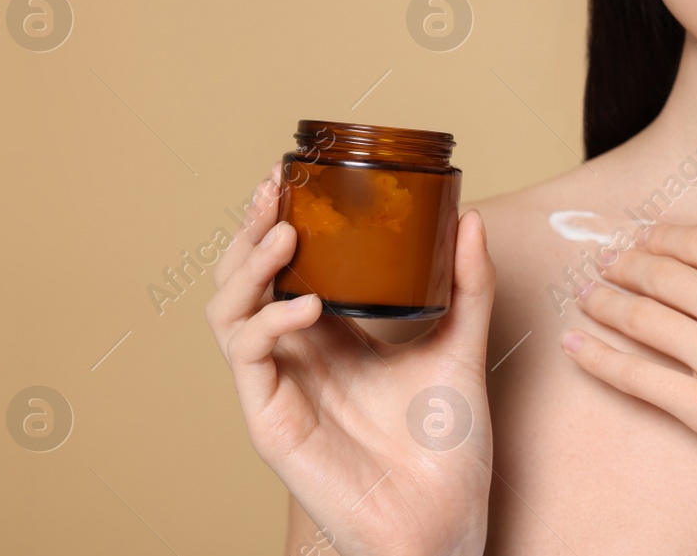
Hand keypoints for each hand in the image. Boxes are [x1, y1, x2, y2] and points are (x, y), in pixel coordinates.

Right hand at [206, 163, 496, 555]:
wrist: (445, 522)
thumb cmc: (447, 452)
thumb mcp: (461, 350)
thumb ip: (467, 288)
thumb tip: (468, 218)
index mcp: (329, 337)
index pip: (285, 267)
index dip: (278, 221)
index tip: (291, 176)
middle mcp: (295, 357)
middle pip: (244, 279)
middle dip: (252, 230)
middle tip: (275, 189)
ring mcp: (277, 387)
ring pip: (228, 311)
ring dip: (248, 265)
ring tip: (285, 234)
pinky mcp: (270, 421)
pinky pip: (248, 356)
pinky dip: (268, 320)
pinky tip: (308, 304)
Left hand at [561, 197, 696, 551]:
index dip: (661, 239)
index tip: (641, 239)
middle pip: (661, 276)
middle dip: (625, 264)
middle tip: (602, 262)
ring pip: (641, 318)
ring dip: (604, 301)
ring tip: (586, 294)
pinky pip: (636, 377)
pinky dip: (597, 357)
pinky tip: (573, 344)